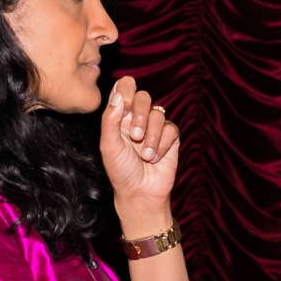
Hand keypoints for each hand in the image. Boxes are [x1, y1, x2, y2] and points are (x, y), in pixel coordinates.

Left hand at [99, 77, 180, 234]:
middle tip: (135, 136)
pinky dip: (163, 144)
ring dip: (152, 136)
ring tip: (145, 155)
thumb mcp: (109, 145)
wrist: (141, 192)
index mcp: (119, 117)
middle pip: (143, 97)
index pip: (124, 88)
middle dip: (140, 115)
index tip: (124, 105)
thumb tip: (118, 95)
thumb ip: (110, 119)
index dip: (126, 90)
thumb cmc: (121, 171)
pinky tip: (155, 158)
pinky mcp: (170, 138)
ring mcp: (155, 128)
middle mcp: (137, 118)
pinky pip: (171, 129)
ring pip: (158, 114)